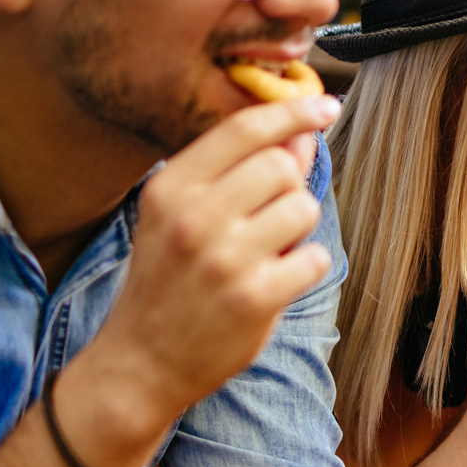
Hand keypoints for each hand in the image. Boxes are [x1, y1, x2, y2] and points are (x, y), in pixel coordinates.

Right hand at [92, 97, 338, 429]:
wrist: (141, 360)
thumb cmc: (168, 282)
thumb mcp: (180, 217)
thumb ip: (236, 174)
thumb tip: (299, 135)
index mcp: (170, 188)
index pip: (243, 129)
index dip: (292, 111)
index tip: (325, 106)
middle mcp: (193, 217)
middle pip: (281, 167)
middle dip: (288, 190)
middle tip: (266, 220)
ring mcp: (224, 258)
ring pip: (302, 209)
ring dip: (299, 230)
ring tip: (269, 252)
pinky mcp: (254, 297)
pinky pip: (314, 258)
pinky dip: (306, 267)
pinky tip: (277, 281)